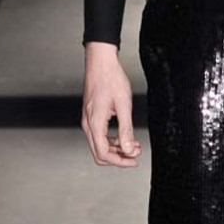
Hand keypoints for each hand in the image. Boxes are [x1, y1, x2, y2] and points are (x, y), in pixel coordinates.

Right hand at [81, 42, 141, 166]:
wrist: (101, 62)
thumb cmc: (111, 79)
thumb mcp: (124, 105)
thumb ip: (126, 130)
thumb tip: (128, 150)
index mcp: (94, 123)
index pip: (103, 153)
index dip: (120, 161)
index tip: (134, 160)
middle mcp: (88, 124)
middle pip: (99, 153)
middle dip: (118, 157)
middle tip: (135, 154)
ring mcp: (88, 120)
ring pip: (99, 146)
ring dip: (117, 149)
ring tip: (134, 145)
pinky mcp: (91, 116)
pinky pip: (100, 136)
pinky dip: (113, 140)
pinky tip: (125, 137)